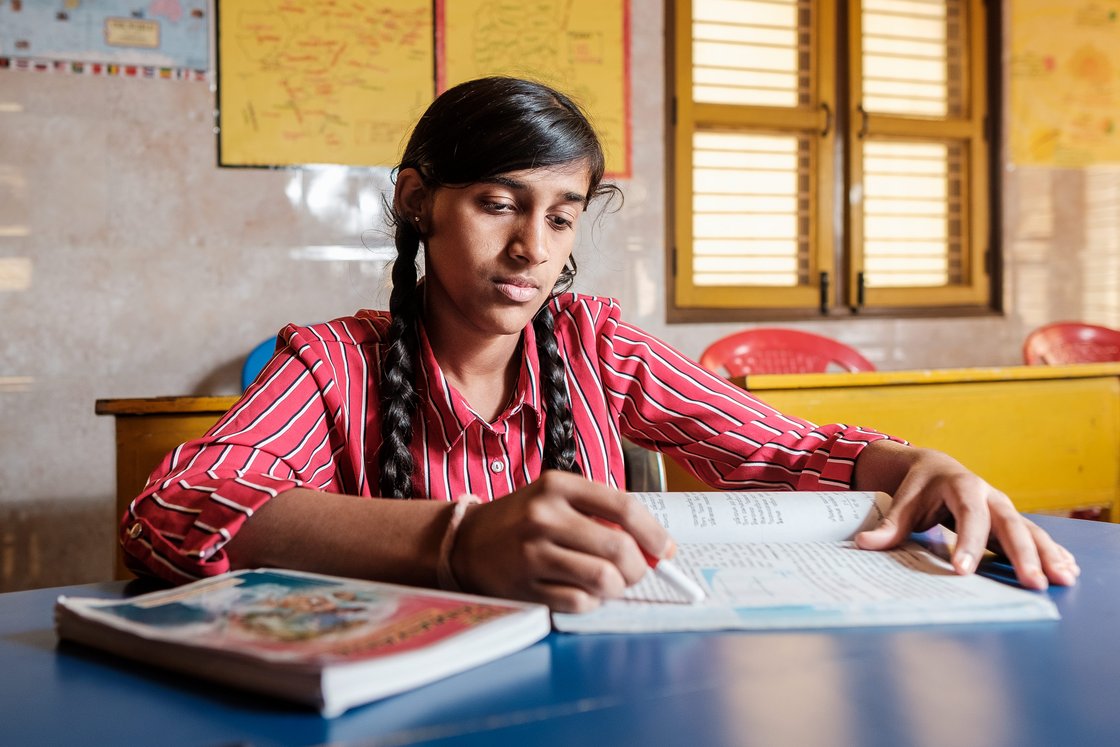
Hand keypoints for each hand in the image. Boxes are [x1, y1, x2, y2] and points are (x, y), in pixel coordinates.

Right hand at [451, 470, 672, 611]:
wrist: (465, 542)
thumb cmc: (523, 520)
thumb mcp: (556, 499)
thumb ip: (601, 514)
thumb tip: (654, 547)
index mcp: (558, 485)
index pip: (623, 507)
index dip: (653, 532)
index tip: (666, 549)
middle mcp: (544, 516)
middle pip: (618, 548)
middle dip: (639, 568)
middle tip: (637, 573)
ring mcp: (533, 553)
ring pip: (603, 580)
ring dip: (617, 588)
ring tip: (610, 584)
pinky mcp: (525, 586)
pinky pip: (580, 602)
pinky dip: (592, 602)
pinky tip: (583, 592)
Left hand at [853, 440, 1079, 589]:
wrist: (937, 468)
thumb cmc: (920, 487)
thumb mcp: (903, 502)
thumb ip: (888, 526)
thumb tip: (864, 544)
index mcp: (962, 486)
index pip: (968, 516)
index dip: (967, 542)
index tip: (962, 570)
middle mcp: (991, 497)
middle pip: (1010, 525)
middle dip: (1023, 554)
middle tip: (1033, 583)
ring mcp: (1005, 509)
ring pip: (1031, 532)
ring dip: (1048, 555)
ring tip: (1064, 580)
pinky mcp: (1012, 522)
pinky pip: (1036, 538)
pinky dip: (1052, 553)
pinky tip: (1068, 571)